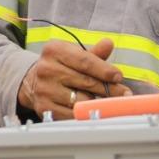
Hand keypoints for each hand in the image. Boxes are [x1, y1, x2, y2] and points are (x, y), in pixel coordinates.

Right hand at [17, 38, 131, 119]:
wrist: (34, 82)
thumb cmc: (61, 67)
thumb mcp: (74, 55)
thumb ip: (93, 53)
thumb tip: (109, 43)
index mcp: (54, 50)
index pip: (85, 61)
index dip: (105, 70)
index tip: (119, 76)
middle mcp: (46, 69)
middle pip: (86, 82)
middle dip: (109, 89)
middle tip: (124, 93)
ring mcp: (44, 90)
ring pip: (82, 100)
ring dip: (97, 102)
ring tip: (105, 100)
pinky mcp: (44, 109)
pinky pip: (73, 115)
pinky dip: (86, 114)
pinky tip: (92, 110)